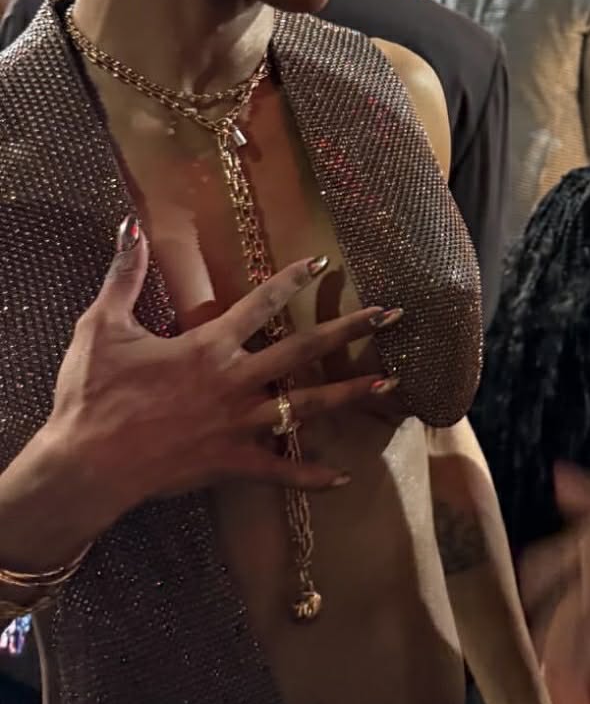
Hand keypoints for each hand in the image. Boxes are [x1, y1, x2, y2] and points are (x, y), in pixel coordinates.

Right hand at [46, 218, 403, 525]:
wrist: (86, 465)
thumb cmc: (92, 394)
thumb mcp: (102, 327)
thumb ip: (124, 275)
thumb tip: (129, 226)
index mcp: (209, 346)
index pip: (260, 303)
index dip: (292, 279)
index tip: (324, 262)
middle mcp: (234, 381)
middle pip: (303, 350)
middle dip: (349, 330)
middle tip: (391, 316)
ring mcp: (238, 425)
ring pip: (306, 407)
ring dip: (348, 394)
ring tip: (390, 384)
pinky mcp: (231, 463)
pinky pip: (280, 471)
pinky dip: (311, 476)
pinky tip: (344, 477)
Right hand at [520, 466, 589, 703]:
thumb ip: (588, 492)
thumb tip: (557, 476)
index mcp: (583, 554)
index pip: (544, 569)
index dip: (527, 583)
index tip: (507, 598)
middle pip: (560, 617)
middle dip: (541, 639)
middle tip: (521, 662)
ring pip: (584, 644)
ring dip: (569, 667)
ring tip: (552, 690)